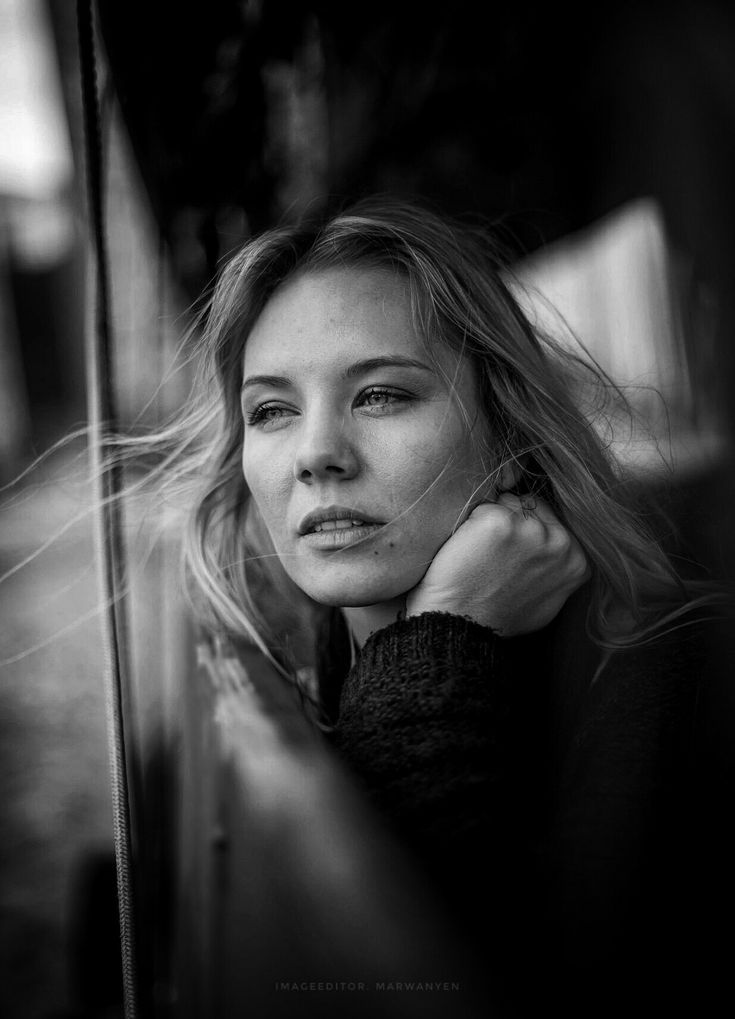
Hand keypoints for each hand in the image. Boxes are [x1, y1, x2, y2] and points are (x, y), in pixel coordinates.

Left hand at [405, 494, 590, 635]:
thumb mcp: (549, 598)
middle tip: (495, 556)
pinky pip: (481, 506)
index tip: (512, 554)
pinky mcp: (498, 522)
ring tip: (483, 555)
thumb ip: (559, 567)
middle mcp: (560, 542)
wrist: (463, 625)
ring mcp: (530, 530)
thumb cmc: (500, 614)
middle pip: (530, 503)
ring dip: (490, 519)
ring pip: (505, 501)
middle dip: (512, 519)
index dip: (527, 530)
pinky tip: (469, 551)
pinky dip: (469, 523)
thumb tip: (562, 542)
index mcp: (577, 559)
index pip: (551, 517)